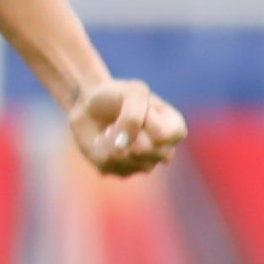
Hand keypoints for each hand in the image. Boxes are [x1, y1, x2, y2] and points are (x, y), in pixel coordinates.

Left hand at [67, 78, 186, 176]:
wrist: (89, 106)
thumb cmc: (116, 96)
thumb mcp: (132, 92)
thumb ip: (134, 116)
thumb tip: (123, 147)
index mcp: (174, 127)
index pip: (169, 135)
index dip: (149, 122)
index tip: (137, 108)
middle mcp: (164, 149)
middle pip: (154, 152)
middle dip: (130, 133)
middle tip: (119, 120)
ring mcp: (145, 164)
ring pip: (132, 161)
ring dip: (113, 140)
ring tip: (111, 129)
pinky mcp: (122, 171)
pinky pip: (111, 166)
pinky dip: (101, 148)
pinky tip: (102, 140)